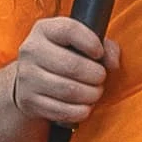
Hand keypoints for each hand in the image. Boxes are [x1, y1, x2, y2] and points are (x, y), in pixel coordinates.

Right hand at [0, 14, 110, 141]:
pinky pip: (62, 110)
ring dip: (90, 95)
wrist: (32, 81)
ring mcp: (27, 77)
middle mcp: (31, 51)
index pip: (69, 30)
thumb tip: (113, 63)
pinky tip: (85, 106)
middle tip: (100, 78)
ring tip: (95, 92)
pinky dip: (80, 111)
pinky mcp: (29, 101)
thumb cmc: (64, 57)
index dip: (90, 42)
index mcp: (44, 30)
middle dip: (95, 75)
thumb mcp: (81, 43)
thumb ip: (105, 46)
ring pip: (69, 91)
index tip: (99, 53)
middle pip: (72, 65)